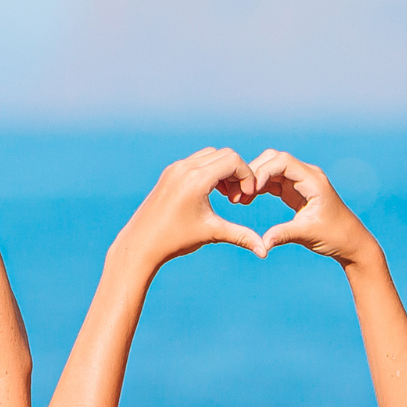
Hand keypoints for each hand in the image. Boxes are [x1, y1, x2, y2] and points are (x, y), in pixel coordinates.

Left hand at [115, 148, 262, 273]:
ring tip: (226, 196)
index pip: (233, 161)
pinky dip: (210, 171)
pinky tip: (212, 193)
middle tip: (238, 197)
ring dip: (224, 171)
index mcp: (197, 179)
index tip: (248, 196)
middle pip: (225, 154)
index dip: (247, 176)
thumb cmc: (176, 240)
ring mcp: (176, 168)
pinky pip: (197, 161)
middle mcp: (185, 168)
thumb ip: (242, 237)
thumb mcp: (212, 234)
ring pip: (211, 155)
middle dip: (237, 173)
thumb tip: (265, 252)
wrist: (142, 243)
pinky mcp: (170, 172)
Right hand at [249, 150, 376, 265]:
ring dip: (255, 180)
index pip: (283, 162)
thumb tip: (262, 244)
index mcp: (313, 180)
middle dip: (255, 172)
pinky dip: (259, 188)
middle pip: (274, 159)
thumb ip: (283, 235)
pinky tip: (247, 200)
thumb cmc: (335, 236)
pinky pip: (273, 182)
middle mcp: (307, 176)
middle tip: (239, 193)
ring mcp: (300, 182)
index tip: (249, 190)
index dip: (263, 171)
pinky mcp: (295, 191)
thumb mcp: (308, 234)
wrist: (350, 242)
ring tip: (239, 198)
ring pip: (271, 169)